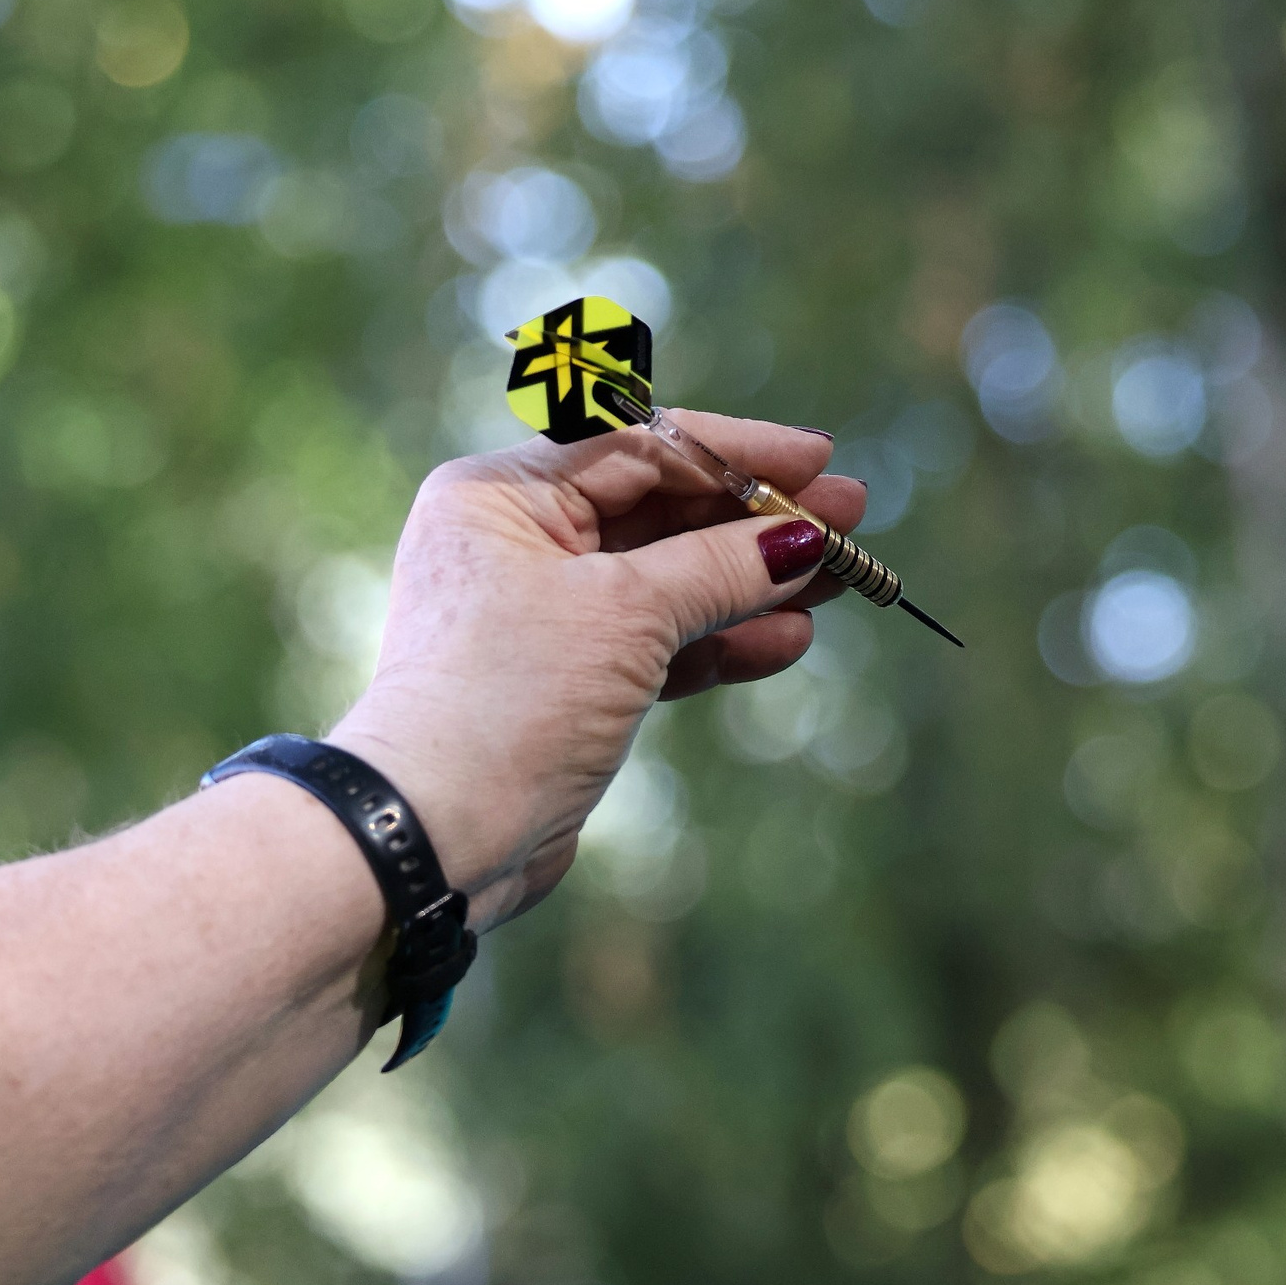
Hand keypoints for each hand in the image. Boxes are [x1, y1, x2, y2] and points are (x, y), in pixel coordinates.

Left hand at [326, 414, 865, 924]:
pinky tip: (788, 636)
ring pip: (670, 580)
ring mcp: (543, 616)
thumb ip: (720, 568)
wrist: (435, 838)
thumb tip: (803, 536)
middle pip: (661, 511)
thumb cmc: (506, 703)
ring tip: (841, 576)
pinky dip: (721, 639)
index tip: (817, 459)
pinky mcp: (569, 684)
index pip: (638, 446)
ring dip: (753, 580)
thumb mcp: (624, 615)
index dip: (736, 452)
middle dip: (757, 518)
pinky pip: (660, 642)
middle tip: (851, 515)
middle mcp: (516, 544)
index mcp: (501, 495)